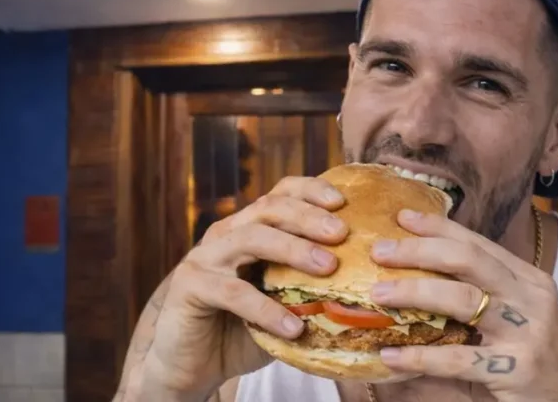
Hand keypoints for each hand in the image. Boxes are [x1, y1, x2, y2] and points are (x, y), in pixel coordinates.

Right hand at [138, 177, 349, 399]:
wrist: (191, 366)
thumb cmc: (243, 330)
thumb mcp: (283, 303)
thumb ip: (312, 288)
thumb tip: (368, 285)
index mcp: (249, 227)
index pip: (281, 193)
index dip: (311, 190)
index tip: (343, 202)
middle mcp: (226, 233)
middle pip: (269, 208)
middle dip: (308, 216)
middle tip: (341, 233)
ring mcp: (204, 257)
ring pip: (251, 238)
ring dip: (293, 249)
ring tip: (328, 268)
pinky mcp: (190, 286)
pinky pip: (233, 292)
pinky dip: (266, 308)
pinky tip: (293, 328)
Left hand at [367, 210, 557, 401]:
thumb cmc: (532, 361)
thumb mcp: (512, 321)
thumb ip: (477, 300)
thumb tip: (413, 281)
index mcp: (529, 280)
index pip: (478, 243)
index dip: (438, 227)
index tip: (402, 217)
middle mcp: (531, 298)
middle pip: (468, 259)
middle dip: (419, 250)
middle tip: (380, 251)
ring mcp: (528, 331)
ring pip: (462, 298)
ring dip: (414, 292)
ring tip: (378, 293)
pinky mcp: (517, 368)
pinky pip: (459, 358)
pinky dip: (420, 356)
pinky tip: (390, 355)